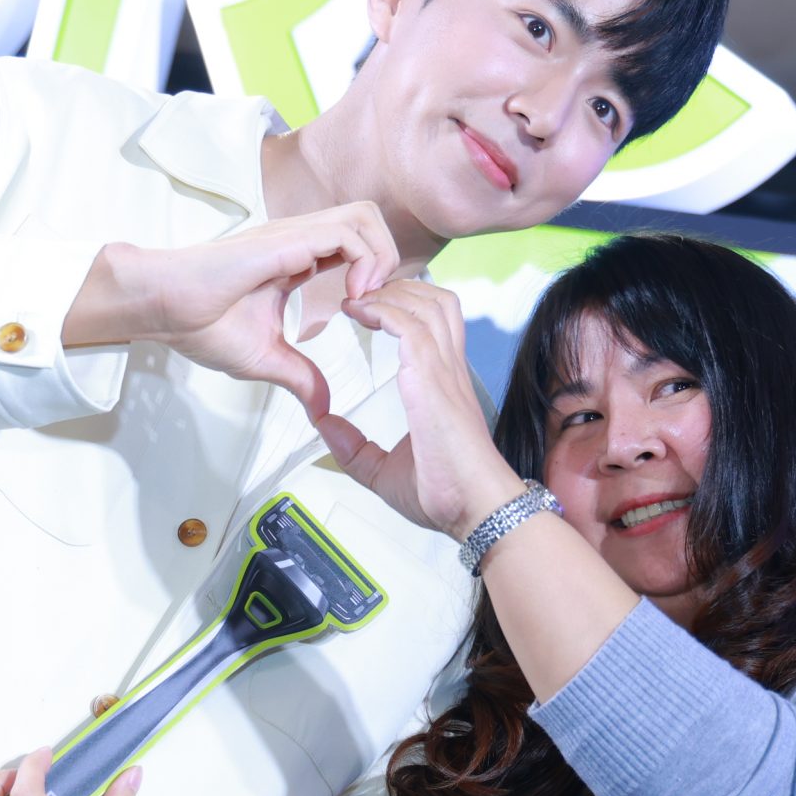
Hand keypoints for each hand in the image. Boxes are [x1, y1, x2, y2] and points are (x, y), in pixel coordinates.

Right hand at [68, 203, 399, 422]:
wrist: (163, 308)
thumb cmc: (198, 324)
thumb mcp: (264, 359)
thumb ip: (300, 377)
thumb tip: (323, 407)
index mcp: (295, 261)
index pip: (353, 246)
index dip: (374, 274)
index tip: (369, 315)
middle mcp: (299, 241)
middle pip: (367, 219)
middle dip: (388, 256)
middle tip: (377, 300)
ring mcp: (294, 235)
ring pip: (364, 216)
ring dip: (380, 255)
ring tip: (368, 297)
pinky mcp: (287, 239)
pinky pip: (347, 232)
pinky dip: (364, 260)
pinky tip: (353, 296)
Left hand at [319, 280, 523, 540]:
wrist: (473, 508)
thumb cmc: (443, 493)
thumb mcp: (382, 469)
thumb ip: (353, 446)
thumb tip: (323, 425)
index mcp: (442, 384)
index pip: (434, 322)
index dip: (402, 304)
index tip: (365, 308)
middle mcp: (448, 369)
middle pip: (436, 300)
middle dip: (397, 287)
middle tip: (359, 293)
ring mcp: (444, 371)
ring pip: (428, 303)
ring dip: (390, 293)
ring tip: (357, 298)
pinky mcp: (433, 380)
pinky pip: (411, 327)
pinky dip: (384, 311)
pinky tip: (360, 313)